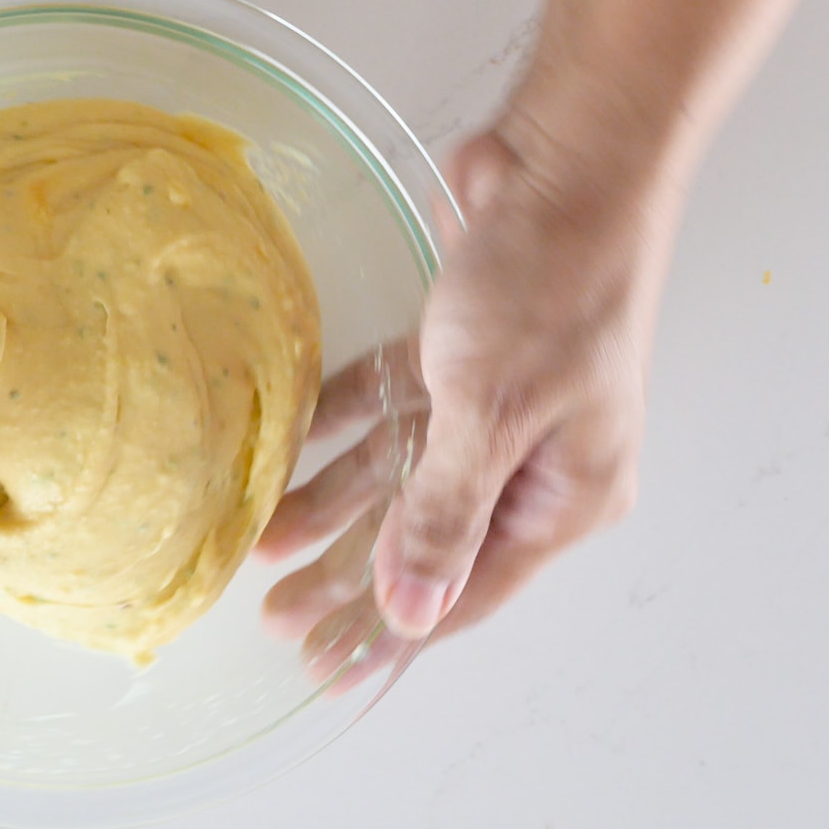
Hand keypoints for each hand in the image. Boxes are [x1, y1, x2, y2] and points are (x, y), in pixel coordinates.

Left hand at [259, 117, 678, 672]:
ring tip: (263, 541)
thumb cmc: (551, 284)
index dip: (395, 630)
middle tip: (278, 615)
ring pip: (400, 471)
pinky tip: (285, 444)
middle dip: (351, 577)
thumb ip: (442, 515)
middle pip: (426, 538)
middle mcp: (533, 458)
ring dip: (333, 503)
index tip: (329, 666)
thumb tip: (410, 611)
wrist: (564, 162)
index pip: (467, 590)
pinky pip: (389, 400)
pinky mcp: (459, 347)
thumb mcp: (490, 415)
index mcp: (566, 493)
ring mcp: (493, 402)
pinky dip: (341, 421)